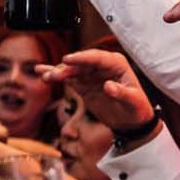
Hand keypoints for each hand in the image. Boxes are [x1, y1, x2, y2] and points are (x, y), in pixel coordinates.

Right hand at [40, 48, 155, 133]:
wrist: (131, 121)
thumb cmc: (137, 109)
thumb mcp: (134, 102)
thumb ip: (122, 93)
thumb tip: (108, 86)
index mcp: (116, 63)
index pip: (97, 58)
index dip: (81, 58)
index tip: (67, 60)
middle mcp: (102, 65)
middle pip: (81, 63)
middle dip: (67, 67)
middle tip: (55, 74)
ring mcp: (91, 74)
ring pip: (72, 70)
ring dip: (58, 72)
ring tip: (46, 77)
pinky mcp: (83, 84)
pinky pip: (68, 78)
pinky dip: (56, 76)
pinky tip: (42, 73)